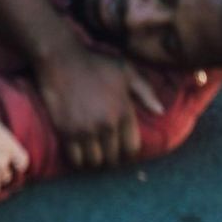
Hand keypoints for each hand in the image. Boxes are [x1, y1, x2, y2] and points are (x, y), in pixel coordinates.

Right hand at [35, 41, 145, 171]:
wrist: (61, 59)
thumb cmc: (95, 64)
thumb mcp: (126, 71)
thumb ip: (145, 91)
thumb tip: (160, 112)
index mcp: (124, 112)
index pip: (132, 148)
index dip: (128, 152)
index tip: (122, 150)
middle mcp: (107, 124)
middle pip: (113, 158)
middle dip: (111, 157)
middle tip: (106, 152)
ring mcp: (86, 130)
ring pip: (94, 162)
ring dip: (95, 159)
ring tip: (93, 153)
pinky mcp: (66, 132)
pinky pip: (75, 159)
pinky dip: (78, 159)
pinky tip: (79, 151)